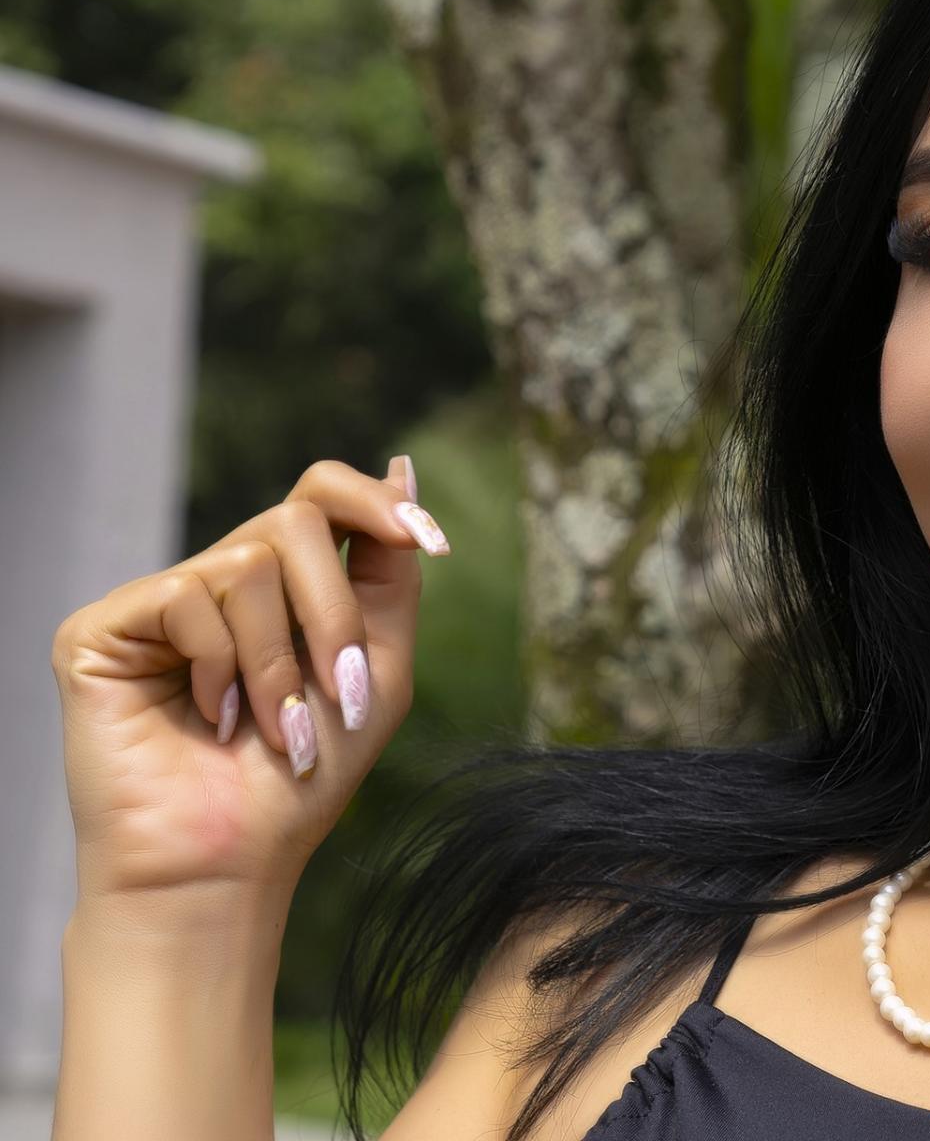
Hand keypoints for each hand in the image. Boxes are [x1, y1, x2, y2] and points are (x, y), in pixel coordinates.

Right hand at [50, 455, 449, 909]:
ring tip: (268, 724)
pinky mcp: (103, 627)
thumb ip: (387, 569)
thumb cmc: (303, 773)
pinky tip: (207, 718)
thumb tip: (402, 467)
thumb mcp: (375, 665)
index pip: (322, 494)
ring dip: (280, 660)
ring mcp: (159, 602)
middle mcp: (218, 581)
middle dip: (334, 613)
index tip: (430, 540)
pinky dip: (220, 666)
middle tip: (339, 691)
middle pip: (295, 520)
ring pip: (249, 564)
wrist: (230, 859)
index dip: (375, 503)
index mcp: (284, 587)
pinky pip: (187, 595)